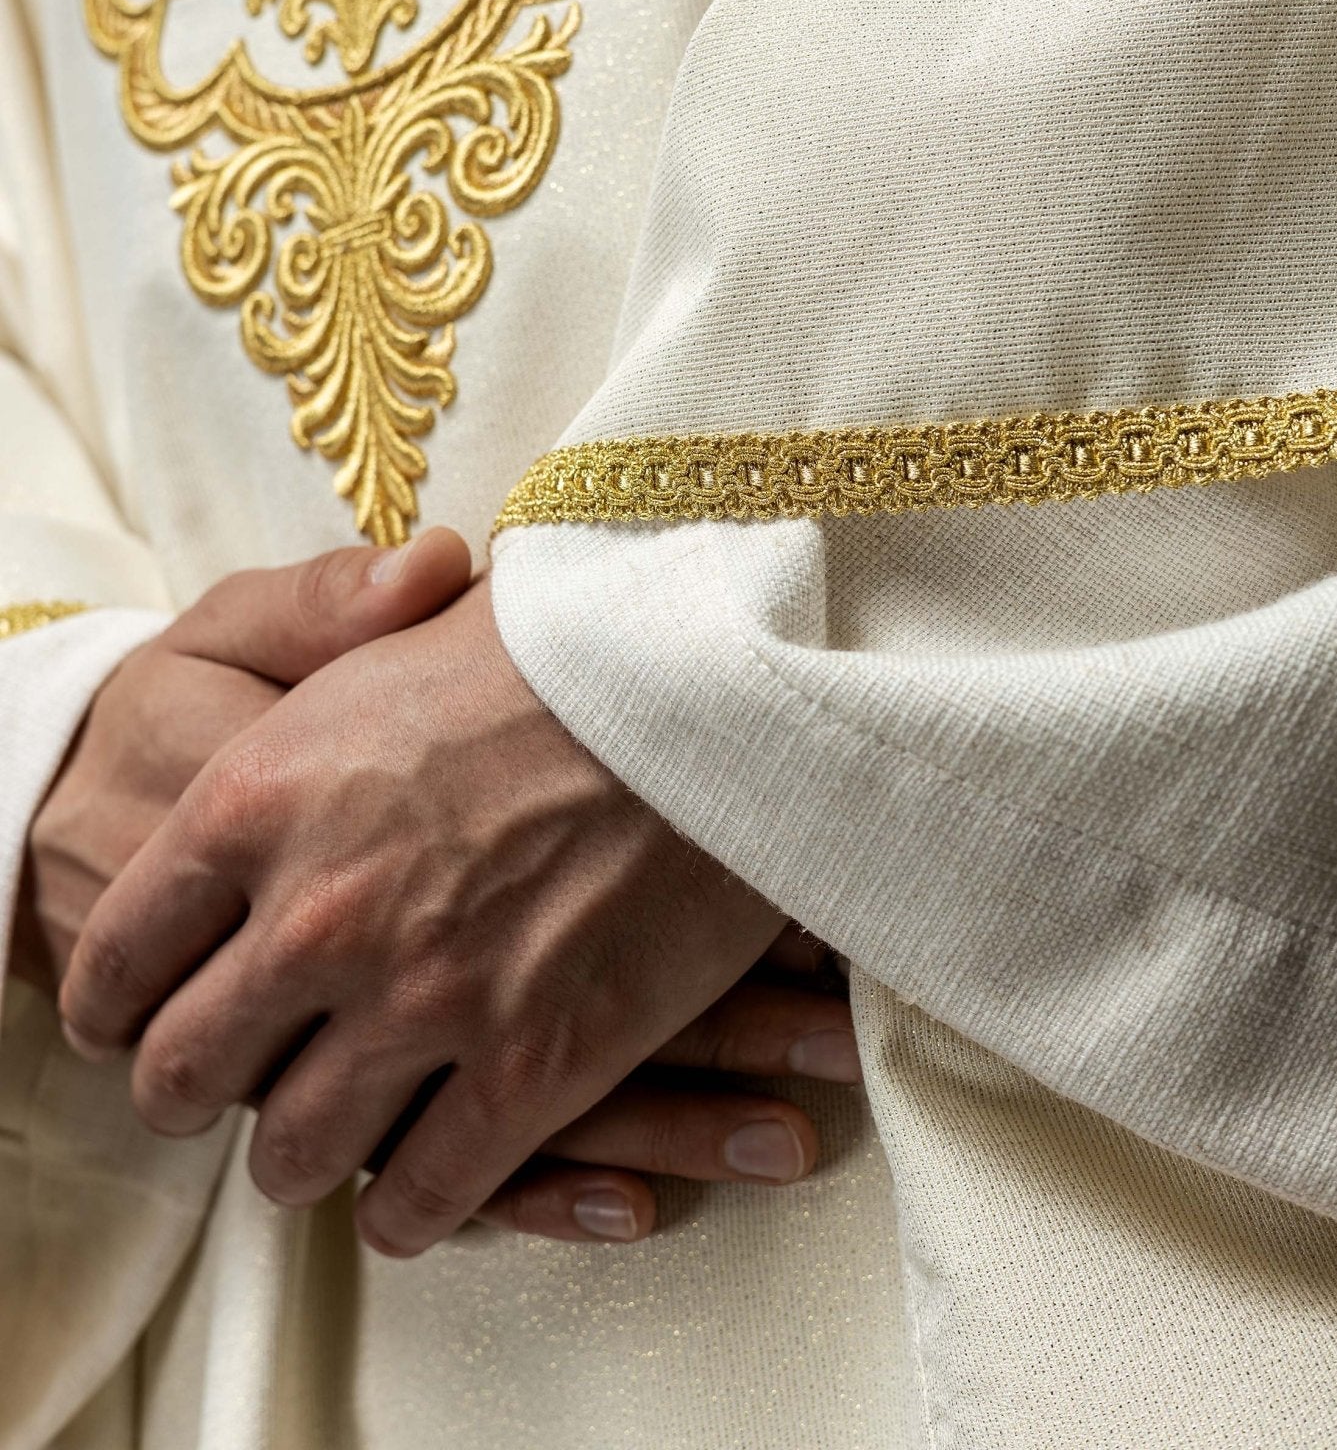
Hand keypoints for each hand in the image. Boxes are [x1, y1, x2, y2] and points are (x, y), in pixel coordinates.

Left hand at [60, 579, 788, 1257]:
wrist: (717, 685)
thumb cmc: (559, 642)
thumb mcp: (390, 632)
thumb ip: (299, 684)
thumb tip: (276, 681)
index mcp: (258, 798)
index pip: (119, 948)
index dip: (111, 998)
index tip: (127, 1016)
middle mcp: (315, 916)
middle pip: (186, 1071)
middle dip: (190, 1090)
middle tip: (214, 1089)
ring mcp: (423, 1002)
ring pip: (296, 1154)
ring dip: (298, 1158)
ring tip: (313, 1143)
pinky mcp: (531, 1069)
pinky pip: (425, 1197)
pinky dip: (406, 1211)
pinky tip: (410, 1193)